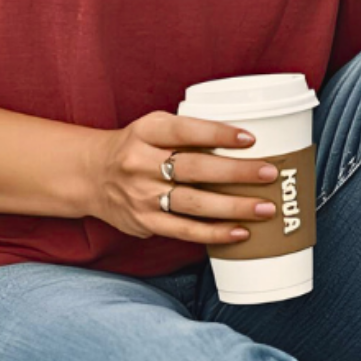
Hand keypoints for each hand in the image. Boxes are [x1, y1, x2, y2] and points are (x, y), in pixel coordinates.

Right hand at [88, 111, 280, 247]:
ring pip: (193, 203)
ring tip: (265, 208)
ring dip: (233, 207)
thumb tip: (246, 143)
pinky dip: (214, 233)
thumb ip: (189, 132)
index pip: (185, 130)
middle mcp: (141, 162)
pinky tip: (240, 232)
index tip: (249, 138)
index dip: (217, 134)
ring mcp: (141, 195)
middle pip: (194, 168)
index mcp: (147, 131)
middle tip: (270, 173)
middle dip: (236, 173)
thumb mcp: (153, 127)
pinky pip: (184, 230)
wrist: (91, 175)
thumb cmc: (136, 147)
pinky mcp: (144, 222)